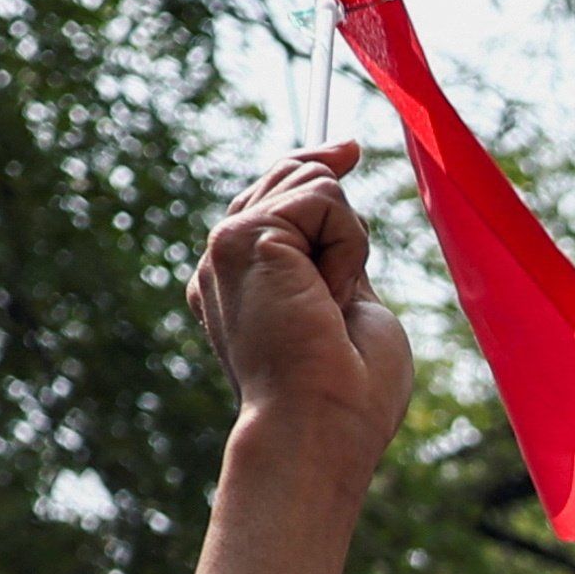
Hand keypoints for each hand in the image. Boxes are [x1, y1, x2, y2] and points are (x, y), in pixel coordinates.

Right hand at [188, 150, 413, 487]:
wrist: (320, 426)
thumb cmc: (349, 391)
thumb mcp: (349, 305)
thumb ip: (335, 257)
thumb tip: (339, 196)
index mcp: (243, 282)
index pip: (277, 200)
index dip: (315, 168)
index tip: (350, 147)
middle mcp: (224, 260)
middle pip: (291, 177)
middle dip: (342, 219)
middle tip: (341, 298)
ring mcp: (226, 246)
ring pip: (310, 184)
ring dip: (348, 243)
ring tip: (333, 305)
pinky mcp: (243, 235)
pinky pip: (323, 197)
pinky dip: (347, 244)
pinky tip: (328, 293)